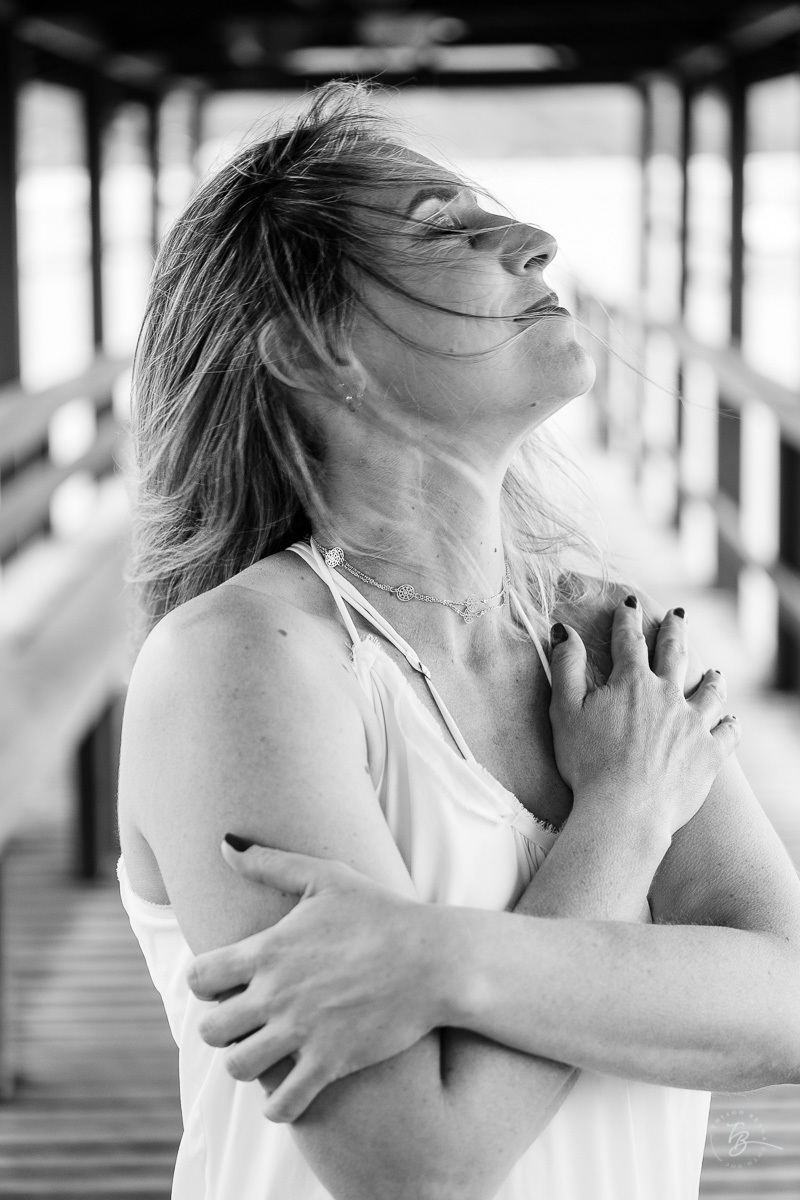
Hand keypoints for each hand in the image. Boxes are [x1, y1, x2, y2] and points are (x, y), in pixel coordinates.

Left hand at [187, 842, 445, 1122]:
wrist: (433, 959)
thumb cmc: (380, 912)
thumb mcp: (325, 876)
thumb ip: (270, 862)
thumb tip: (225, 845)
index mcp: (269, 950)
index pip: (199, 978)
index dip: (205, 981)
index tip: (224, 982)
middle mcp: (276, 995)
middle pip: (210, 1029)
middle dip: (219, 1026)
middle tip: (243, 1020)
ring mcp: (302, 1033)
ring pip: (238, 1067)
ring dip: (244, 1062)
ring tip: (264, 1051)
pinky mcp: (330, 1064)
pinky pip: (282, 1104)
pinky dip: (278, 1105)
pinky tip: (287, 1090)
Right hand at [548, 597, 739, 837]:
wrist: (626, 811)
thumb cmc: (588, 764)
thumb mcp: (565, 711)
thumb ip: (566, 667)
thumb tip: (564, 630)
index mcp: (631, 682)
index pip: (629, 640)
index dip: (627, 618)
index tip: (629, 603)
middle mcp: (668, 696)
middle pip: (675, 653)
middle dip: (675, 630)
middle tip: (678, 614)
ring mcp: (694, 724)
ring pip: (710, 691)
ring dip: (712, 678)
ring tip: (715, 672)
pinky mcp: (710, 754)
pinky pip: (728, 732)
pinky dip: (731, 723)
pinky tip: (731, 720)